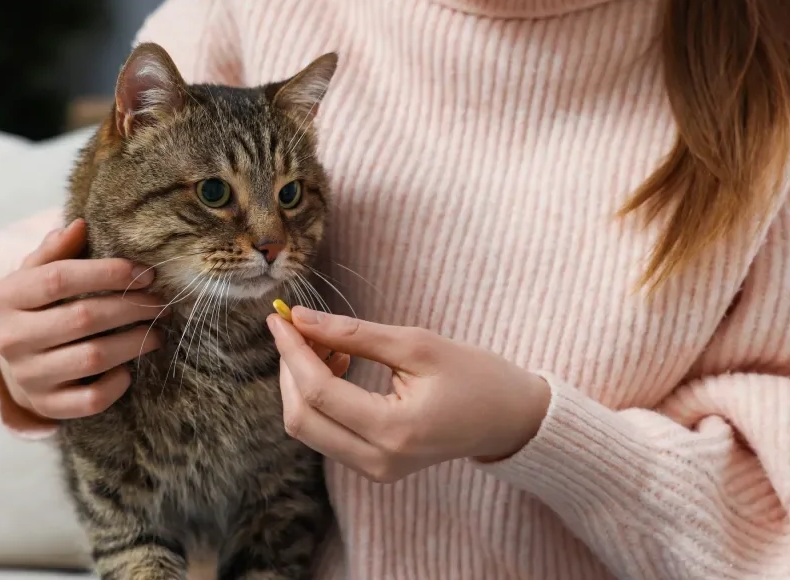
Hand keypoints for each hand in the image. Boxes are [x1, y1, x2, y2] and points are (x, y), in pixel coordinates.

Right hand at [0, 219, 167, 419]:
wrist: (18, 366)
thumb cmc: (41, 308)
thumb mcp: (39, 275)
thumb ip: (57, 250)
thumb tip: (78, 224)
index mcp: (9, 296)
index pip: (59, 278)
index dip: (109, 273)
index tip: (146, 273)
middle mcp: (12, 337)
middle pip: (84, 317)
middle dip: (133, 307)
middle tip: (162, 303)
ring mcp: (29, 376)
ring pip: (93, 358)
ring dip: (135, 342)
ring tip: (157, 331)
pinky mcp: (47, 405)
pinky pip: (91, 399)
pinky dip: (118, 383)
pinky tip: (130, 368)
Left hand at [268, 307, 550, 482]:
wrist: (509, 419)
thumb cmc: (475, 375)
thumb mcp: (417, 344)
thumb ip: (354, 333)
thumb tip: (300, 320)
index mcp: (394, 431)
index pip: (319, 393)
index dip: (292, 351)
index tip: (279, 317)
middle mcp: (378, 461)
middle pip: (301, 418)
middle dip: (291, 369)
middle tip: (301, 328)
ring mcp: (375, 471)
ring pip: (308, 428)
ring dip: (303, 383)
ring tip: (331, 344)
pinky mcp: (374, 468)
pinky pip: (326, 433)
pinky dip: (319, 398)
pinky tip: (340, 365)